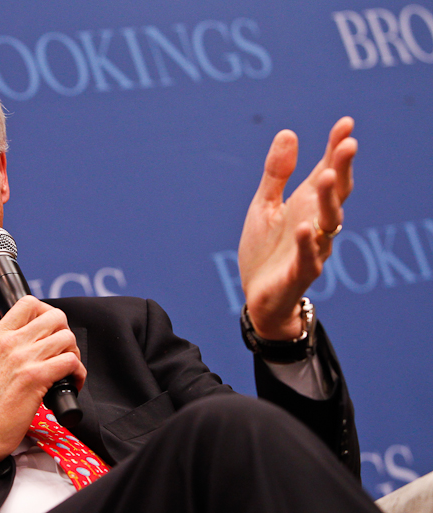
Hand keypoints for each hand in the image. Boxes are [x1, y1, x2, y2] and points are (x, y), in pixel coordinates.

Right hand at [0, 296, 84, 476]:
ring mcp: (22, 358)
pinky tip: (71, 382)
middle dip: (65, 332)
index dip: (47, 313)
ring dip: (74, 353)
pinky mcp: (36, 377)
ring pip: (67, 338)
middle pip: (54, 316)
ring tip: (68, 369)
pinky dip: (78, 373)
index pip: (28, 303)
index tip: (50, 330)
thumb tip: (31, 340)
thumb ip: (5, 347)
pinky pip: (71, 362)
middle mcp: (8, 342)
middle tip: (62, 350)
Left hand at [239, 117, 356, 339]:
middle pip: (336, 193)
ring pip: (328, 222)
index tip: (346, 123)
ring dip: (330, 200)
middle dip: (342, 168)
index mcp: (307, 204)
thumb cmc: (266, 248)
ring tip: (329, 176)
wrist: (259, 295)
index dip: (336, 148)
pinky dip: (306, 243)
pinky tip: (303, 227)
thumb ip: (276, 173)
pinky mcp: (300, 272)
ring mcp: (312, 247)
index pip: (327, 171)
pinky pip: (306, 257)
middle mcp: (316, 222)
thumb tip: (288, 132)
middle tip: (348, 143)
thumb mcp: (264, 205)